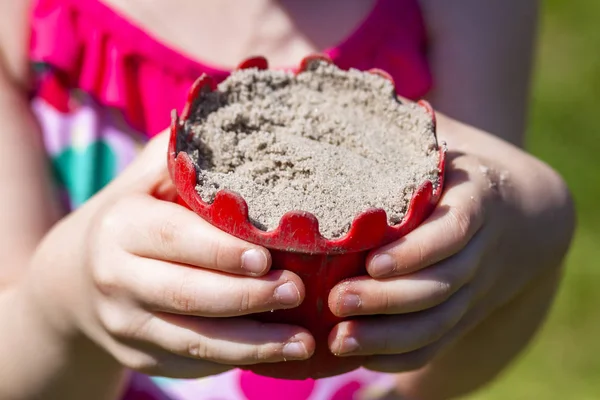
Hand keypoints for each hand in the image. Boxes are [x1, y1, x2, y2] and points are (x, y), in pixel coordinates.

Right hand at [20, 130, 313, 378]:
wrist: (78, 279)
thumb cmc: (134, 216)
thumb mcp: (145, 178)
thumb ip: (185, 154)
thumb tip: (245, 117)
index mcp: (121, 227)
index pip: (177, 238)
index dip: (223, 251)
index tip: (269, 256)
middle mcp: (117, 279)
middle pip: (189, 295)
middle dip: (248, 298)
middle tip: (298, 292)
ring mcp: (126, 325)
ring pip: (194, 340)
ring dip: (252, 345)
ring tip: (302, 342)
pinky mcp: (141, 357)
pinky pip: (192, 363)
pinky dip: (236, 360)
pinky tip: (275, 353)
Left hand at [326, 113, 573, 372]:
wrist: (516, 216)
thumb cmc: (459, 171)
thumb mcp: (441, 142)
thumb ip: (400, 127)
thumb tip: (335, 85)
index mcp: (474, 203)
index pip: (453, 233)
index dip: (416, 251)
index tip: (372, 261)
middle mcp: (477, 252)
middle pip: (440, 285)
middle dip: (389, 299)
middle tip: (337, 301)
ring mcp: (471, 288)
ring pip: (437, 321)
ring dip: (389, 335)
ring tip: (339, 338)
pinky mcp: (461, 312)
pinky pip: (437, 342)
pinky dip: (401, 355)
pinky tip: (359, 356)